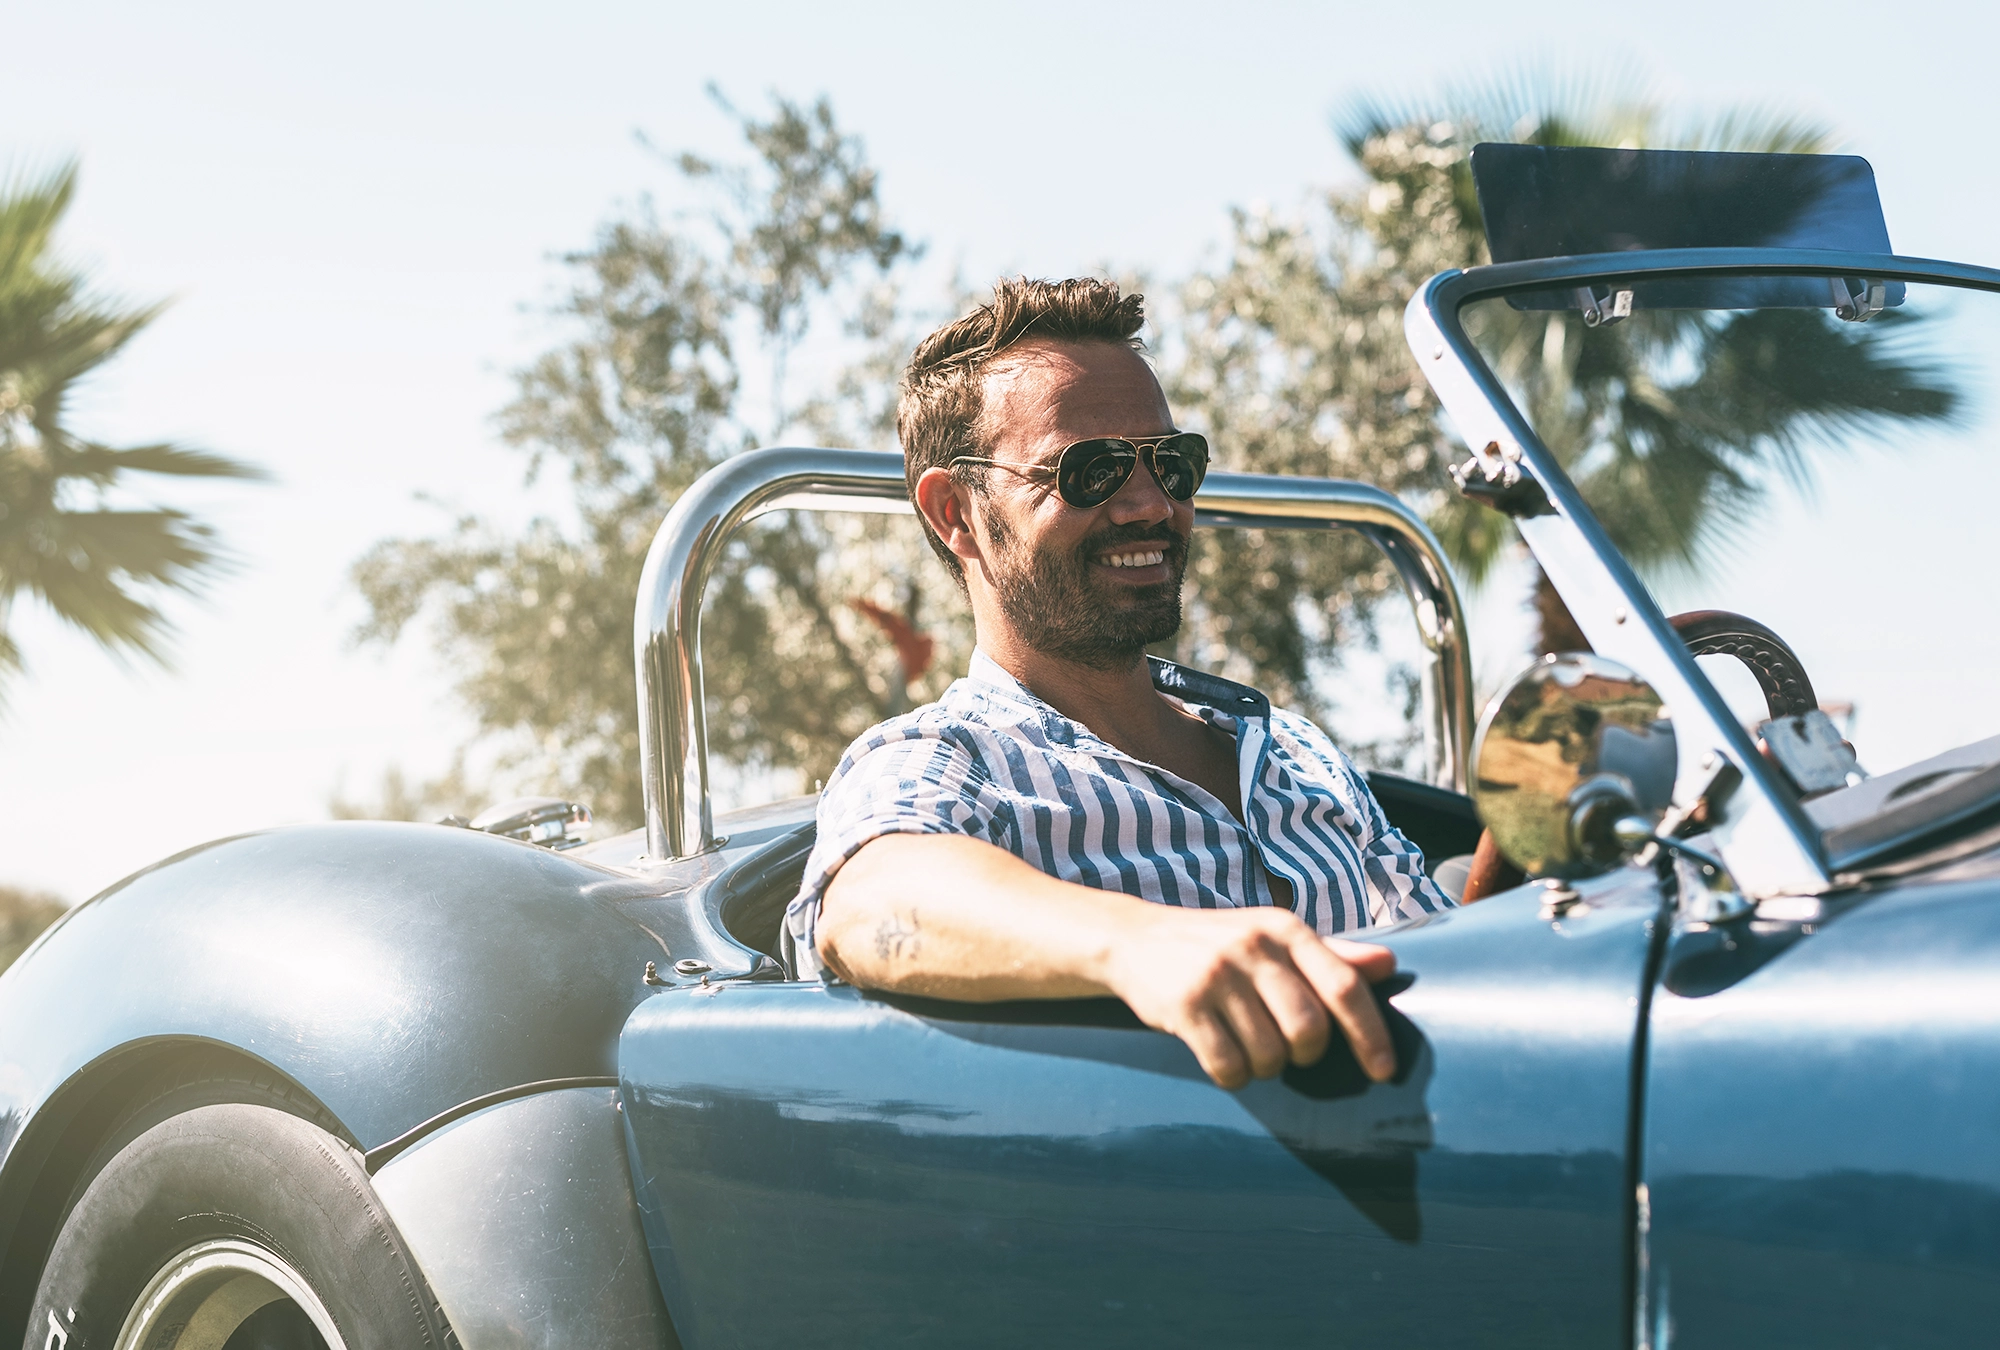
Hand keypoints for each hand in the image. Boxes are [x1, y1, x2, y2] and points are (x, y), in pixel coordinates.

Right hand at [1101, 905, 1397, 1089]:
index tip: (1384, 1070)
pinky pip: (1228, 1066)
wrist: (1134, 939)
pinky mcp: (1184, 1005)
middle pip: (1309, 1029)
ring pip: (1269, 1054)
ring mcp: (1217, 975)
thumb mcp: (1273, 938)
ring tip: (1248, 1048)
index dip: (1370, 1034)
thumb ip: (1331, 954)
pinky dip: (1233, 1076)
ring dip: (1264, 1066)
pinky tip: (1224, 1061)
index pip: (1345, 987)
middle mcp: (1254, 948)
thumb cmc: (1218, 944)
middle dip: (1304, 1054)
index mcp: (1285, 930)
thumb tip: (1390, 965)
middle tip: (1289, 1050)